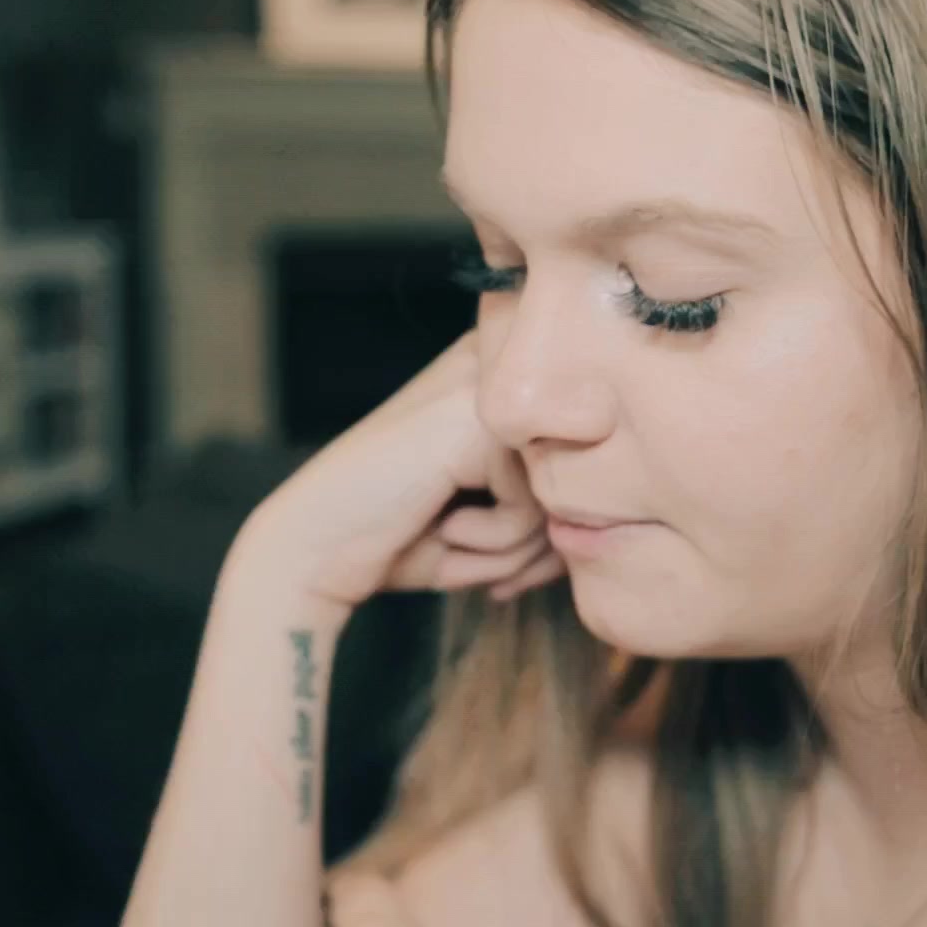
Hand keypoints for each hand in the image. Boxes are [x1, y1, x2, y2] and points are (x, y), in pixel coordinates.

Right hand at [233, 329, 566, 620]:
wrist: (314, 548)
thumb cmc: (399, 537)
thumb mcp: (492, 526)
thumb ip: (552, 515)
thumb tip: (612, 523)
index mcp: (504, 388)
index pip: (581, 463)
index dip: (545, 527)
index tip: (494, 551)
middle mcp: (500, 375)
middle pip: (575, 480)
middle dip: (532, 542)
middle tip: (471, 550)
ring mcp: (490, 390)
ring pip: (559, 495)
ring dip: (511, 546)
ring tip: (452, 536)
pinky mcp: (478, 419)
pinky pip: (533, 504)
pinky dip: (492, 539)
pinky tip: (443, 528)